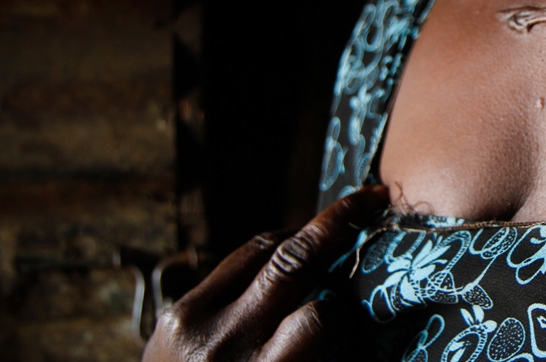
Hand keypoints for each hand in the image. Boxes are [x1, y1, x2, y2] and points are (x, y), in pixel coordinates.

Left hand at [142, 185, 388, 361]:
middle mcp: (223, 347)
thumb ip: (303, 355)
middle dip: (335, 223)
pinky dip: (266, 257)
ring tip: (327, 232)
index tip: (361, 301)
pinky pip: (233, 265)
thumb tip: (343, 308)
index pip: (317, 319)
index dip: (345, 306)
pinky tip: (286, 257)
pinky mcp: (175, 311)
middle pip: (290, 263)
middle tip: (370, 199)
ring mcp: (192, 322)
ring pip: (261, 251)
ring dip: (299, 236)